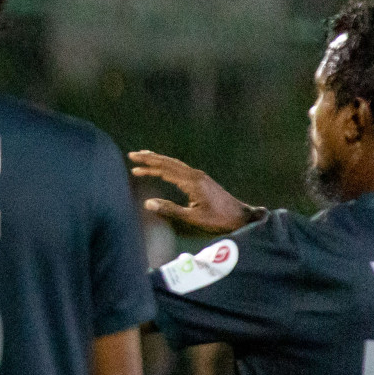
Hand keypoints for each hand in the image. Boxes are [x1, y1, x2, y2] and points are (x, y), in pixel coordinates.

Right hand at [129, 151, 263, 234]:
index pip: (165, 169)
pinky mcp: (202, 180)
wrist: (240, 216)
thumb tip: (147, 203)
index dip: (148, 167)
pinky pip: (180, 168)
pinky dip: (168, 165)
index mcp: (192, 181)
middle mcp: (195, 175)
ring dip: (158, 160)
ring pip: (174, 164)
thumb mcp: (193, 217)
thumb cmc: (218, 219)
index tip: (133, 166)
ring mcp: (199, 176)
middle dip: (150, 158)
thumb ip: (170, 209)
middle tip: (133, 155)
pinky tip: (163, 167)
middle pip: (169, 162)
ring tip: (144, 157)